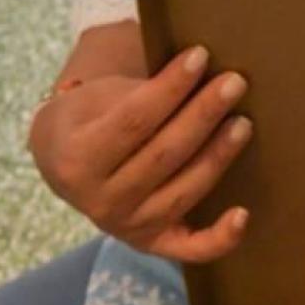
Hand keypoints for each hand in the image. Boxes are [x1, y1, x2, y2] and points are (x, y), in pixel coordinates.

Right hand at [28, 45, 252, 261]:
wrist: (61, 162)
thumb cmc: (88, 118)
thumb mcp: (96, 98)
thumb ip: (140, 93)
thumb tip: (197, 69)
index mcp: (78, 158)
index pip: (133, 120)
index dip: (170, 87)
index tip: (200, 56)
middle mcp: (101, 201)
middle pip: (163, 154)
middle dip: (202, 115)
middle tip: (234, 82)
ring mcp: (127, 226)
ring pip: (183, 191)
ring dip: (217, 156)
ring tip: (242, 122)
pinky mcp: (151, 244)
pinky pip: (189, 249)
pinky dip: (219, 238)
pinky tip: (243, 215)